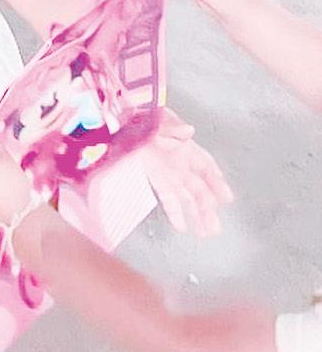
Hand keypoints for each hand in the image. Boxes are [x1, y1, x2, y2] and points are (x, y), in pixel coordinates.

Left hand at [142, 108, 232, 236]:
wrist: (125, 123)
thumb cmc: (146, 119)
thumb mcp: (162, 119)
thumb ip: (174, 127)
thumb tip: (188, 131)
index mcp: (187, 148)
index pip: (207, 167)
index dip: (217, 182)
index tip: (226, 197)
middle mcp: (182, 164)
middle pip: (200, 188)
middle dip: (209, 208)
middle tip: (216, 227)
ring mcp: (171, 174)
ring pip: (188, 197)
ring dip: (196, 214)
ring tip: (206, 232)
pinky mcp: (157, 180)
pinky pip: (168, 198)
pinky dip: (175, 212)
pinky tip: (181, 226)